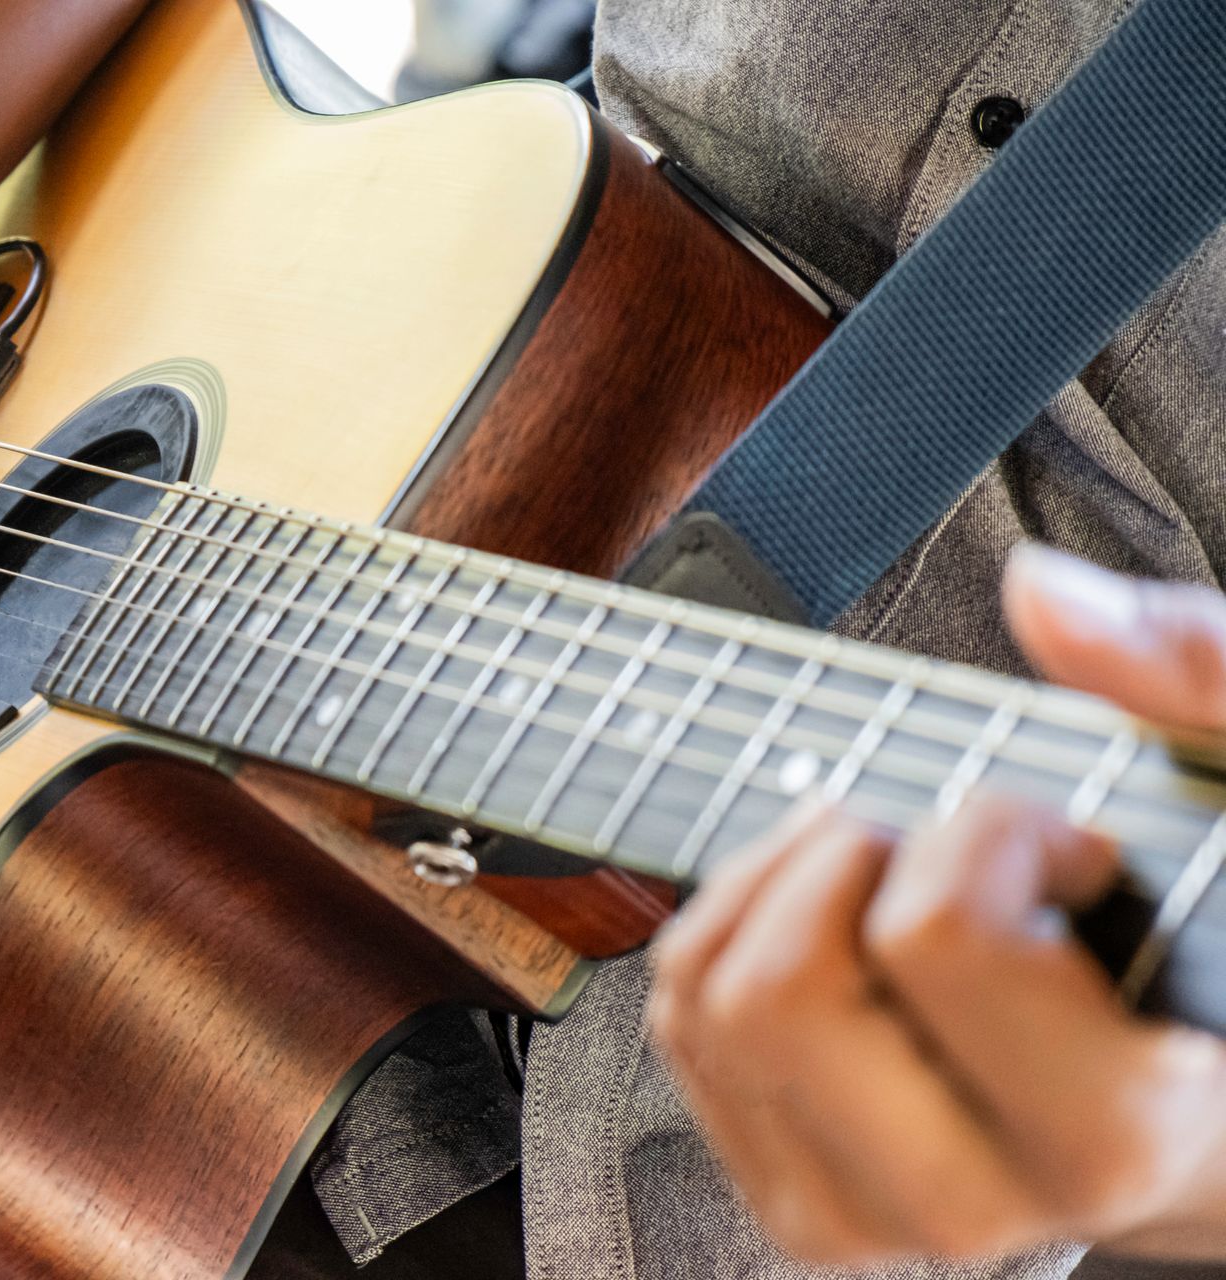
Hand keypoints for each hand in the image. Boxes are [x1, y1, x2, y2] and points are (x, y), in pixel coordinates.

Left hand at [648, 544, 1225, 1265]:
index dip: (989, 834)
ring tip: (896, 876)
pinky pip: (681, 1020)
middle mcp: (971, 1203)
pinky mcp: (792, 1190)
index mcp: (1111, 1135)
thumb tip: (1042, 595)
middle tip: (947, 845)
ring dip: (783, 885)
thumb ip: (1198, 683)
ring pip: (708, 1000)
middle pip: (779, 991)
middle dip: (851, 858)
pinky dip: (736, 929)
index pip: (937, 938)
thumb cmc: (1222, 953)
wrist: (1203, 1120)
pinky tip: (841, 925)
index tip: (1069, 844)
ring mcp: (864, 1214)